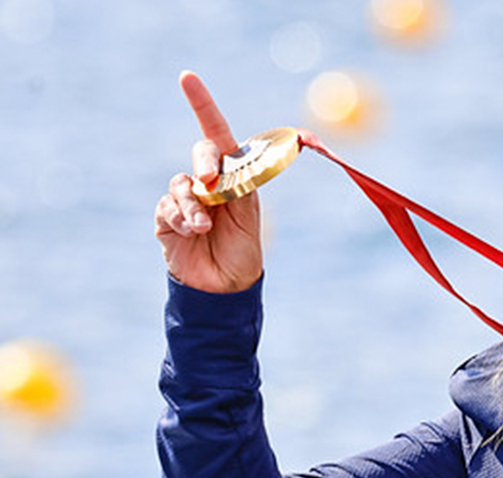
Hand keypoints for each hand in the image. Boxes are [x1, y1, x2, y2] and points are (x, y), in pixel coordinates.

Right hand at [154, 71, 262, 292]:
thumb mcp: (248, 214)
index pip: (217, 133)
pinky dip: (180, 218)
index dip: (202, 104)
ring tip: (203, 227)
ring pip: (181, 183)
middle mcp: (208, 182)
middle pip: (201, 152)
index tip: (187, 78)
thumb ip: (238, 186)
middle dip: (205, 162)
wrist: (224, 287)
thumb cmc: (243, 250)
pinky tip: (191, 233)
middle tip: (210, 182)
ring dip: (193, 204)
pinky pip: (168, 206)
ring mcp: (186, 199)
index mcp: (234, 176)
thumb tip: (220, 166)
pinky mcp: (167, 218)